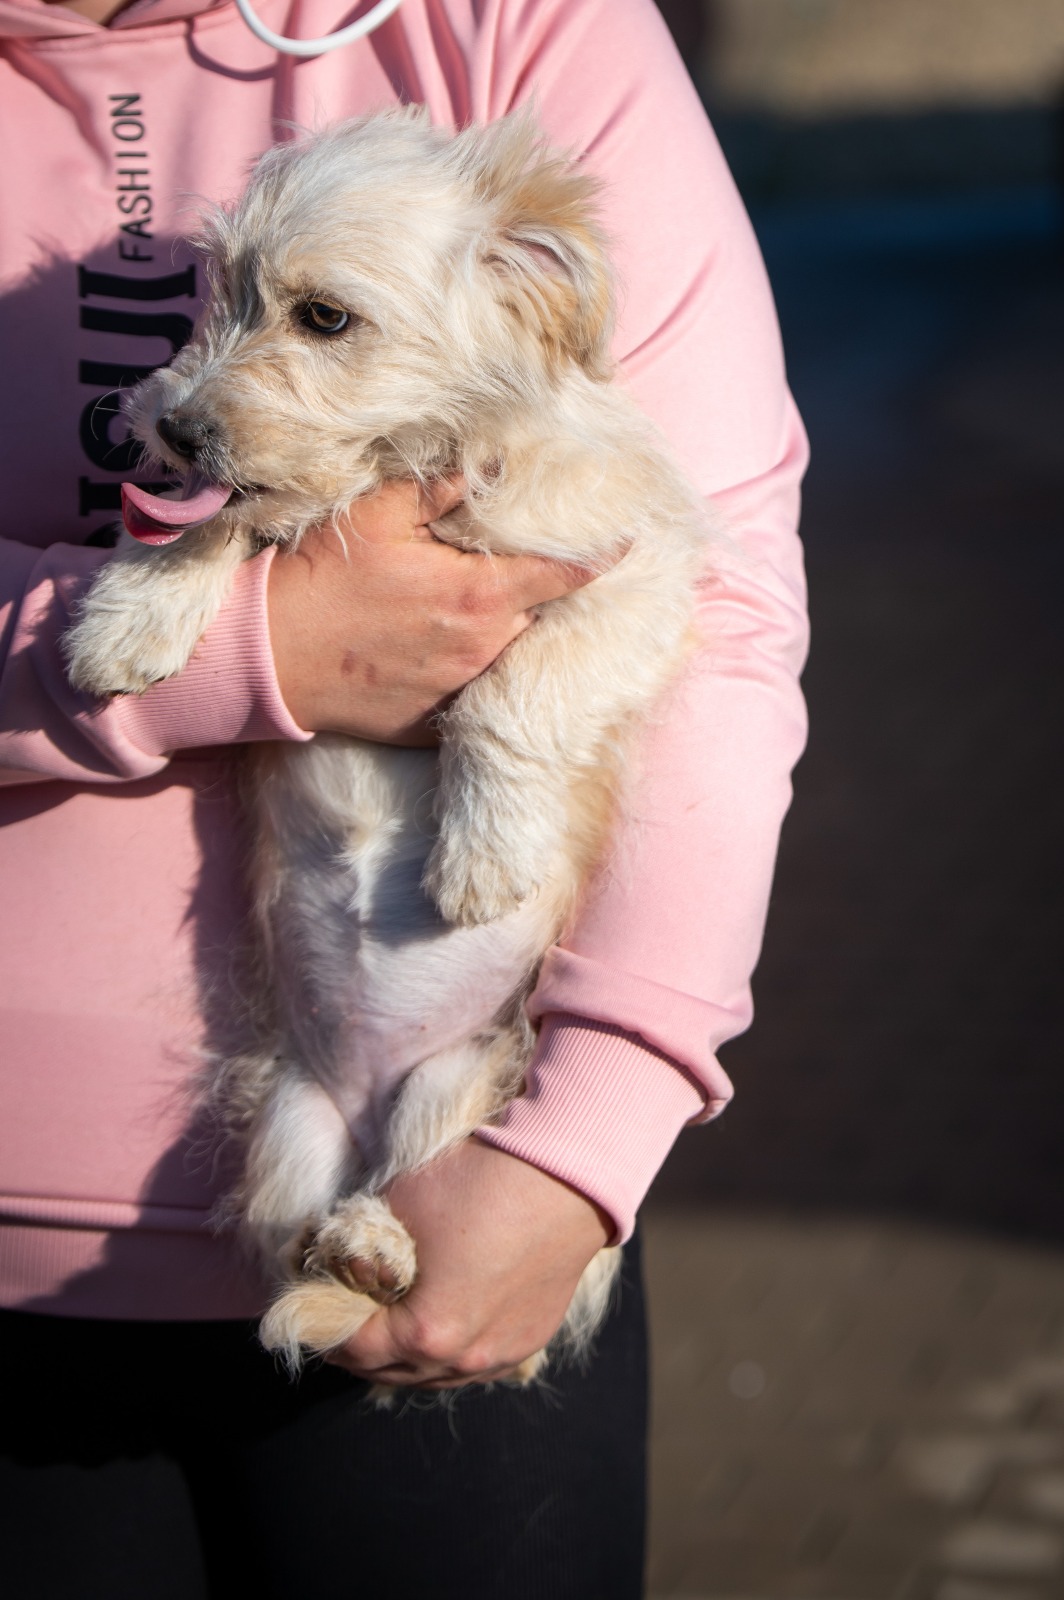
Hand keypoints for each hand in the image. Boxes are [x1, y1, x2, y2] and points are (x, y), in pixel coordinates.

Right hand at [267, 480, 591, 744]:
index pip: (564, 574)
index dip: (599, 556)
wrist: (267, 656)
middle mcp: (481, 647)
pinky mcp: (431, 724)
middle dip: (542, 590)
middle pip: (537, 614)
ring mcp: (458, 689)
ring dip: (505, 630)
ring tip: (487, 605)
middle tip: (542, 565)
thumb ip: (440, 489)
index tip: (627, 542)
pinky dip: (469, 671)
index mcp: (479, 593)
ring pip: (506, 654)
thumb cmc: (320, 578)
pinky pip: (469, 694)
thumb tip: (486, 466)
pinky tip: (448, 651)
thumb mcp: (378, 513)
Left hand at [325, 1138, 611, 1388]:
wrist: (565, 1172)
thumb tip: (346, 1262)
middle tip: (339, 1326)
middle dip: (360, 1351)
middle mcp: (467, 1358)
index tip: (309, 1315)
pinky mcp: (532, 1336)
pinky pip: (477, 1361)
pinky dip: (449, 1350)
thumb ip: (365, 1249)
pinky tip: (439, 1327)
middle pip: (392, 1371)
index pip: (355, 1348)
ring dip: (406, 1356)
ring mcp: (504, 1353)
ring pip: (437, 1374)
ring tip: (385, 1330)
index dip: (325, 1330)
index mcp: (427, 1332)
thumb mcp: (399, 1205)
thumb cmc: (478, 1182)